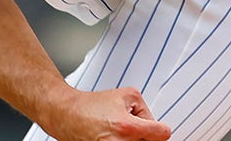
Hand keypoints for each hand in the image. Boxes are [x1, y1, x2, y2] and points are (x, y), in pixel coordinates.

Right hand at [43, 87, 170, 140]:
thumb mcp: (126, 95)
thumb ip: (146, 109)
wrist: (68, 114)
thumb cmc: (93, 105)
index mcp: (128, 127)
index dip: (160, 128)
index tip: (156, 127)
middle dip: (145, 134)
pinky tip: (114, 136)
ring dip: (134, 140)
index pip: (162, 134)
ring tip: (120, 131)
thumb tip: (153, 124)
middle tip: (132, 126)